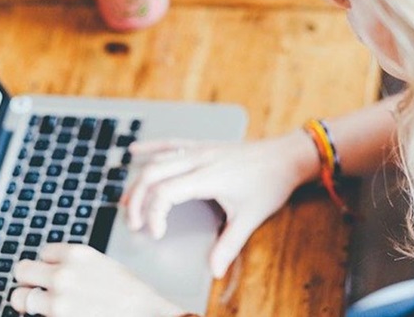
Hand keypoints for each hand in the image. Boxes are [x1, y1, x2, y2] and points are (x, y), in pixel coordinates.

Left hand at [10, 244, 183, 316]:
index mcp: (76, 254)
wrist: (143, 314)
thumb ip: (75, 263)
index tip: (56, 271)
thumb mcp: (102, 264)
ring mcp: (57, 302)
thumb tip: (51, 267)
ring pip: (18, 298)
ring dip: (29, 301)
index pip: (42, 252)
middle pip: (21, 270)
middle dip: (29, 280)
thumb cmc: (129, 292)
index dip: (49, 263)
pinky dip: (42, 316)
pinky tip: (58, 314)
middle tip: (38, 288)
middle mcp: (62, 275)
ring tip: (43, 305)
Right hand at [124, 130, 319, 277]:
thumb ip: (229, 244)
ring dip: (139, 181)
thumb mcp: (251, 217)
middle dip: (137, 201)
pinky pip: (171, 144)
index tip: (157, 234)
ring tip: (127, 202)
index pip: (165, 193)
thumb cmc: (270, 183)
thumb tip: (214, 270)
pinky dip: (151, 148)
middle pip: (153, 175)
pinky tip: (135, 152)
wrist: (287, 156)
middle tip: (134, 224)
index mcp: (207, 177)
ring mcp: (200, 150)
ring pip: (158, 161)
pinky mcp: (203, 146)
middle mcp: (198, 159)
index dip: (154, 214)